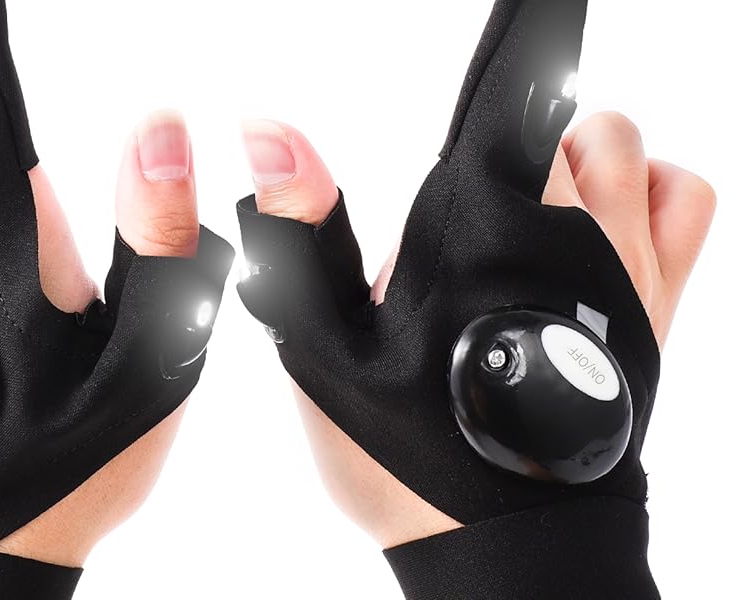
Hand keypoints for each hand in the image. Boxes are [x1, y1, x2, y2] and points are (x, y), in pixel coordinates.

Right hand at [239, 111, 714, 547]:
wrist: (492, 533)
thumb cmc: (403, 448)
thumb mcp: (323, 344)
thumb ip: (299, 233)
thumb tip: (270, 134)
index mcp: (475, 233)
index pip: (494, 115)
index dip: (470, 115)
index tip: (447, 172)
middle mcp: (561, 233)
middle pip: (548, 127)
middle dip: (500, 161)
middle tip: (462, 230)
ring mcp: (622, 263)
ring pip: (615, 143)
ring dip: (570, 161)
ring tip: (525, 223)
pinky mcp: (659, 298)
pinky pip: (683, 199)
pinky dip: (645, 189)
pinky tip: (599, 226)